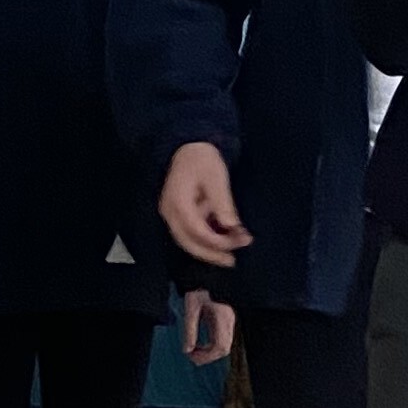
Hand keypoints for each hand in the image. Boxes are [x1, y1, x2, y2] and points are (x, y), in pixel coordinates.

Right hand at [161, 140, 250, 269]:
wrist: (189, 147)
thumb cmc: (203, 159)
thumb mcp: (216, 178)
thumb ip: (222, 204)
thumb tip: (232, 227)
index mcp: (178, 202)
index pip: (196, 231)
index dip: (217, 241)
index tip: (238, 242)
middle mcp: (170, 213)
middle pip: (188, 243)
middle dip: (211, 254)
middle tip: (232, 260)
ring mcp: (171, 215)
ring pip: (188, 241)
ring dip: (209, 249)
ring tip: (231, 253)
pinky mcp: (178, 215)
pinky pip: (190, 233)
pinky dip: (206, 239)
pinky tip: (223, 239)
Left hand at [179, 289, 235, 365]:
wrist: (207, 274)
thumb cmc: (199, 286)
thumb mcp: (191, 307)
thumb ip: (189, 329)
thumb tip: (187, 349)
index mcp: (222, 317)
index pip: (220, 346)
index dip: (206, 356)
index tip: (191, 356)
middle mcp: (229, 320)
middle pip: (224, 349)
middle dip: (208, 357)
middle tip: (191, 356)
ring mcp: (228, 320)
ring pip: (224, 346)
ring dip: (209, 352)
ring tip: (193, 352)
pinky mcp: (224, 320)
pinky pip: (220, 339)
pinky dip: (210, 346)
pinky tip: (198, 345)